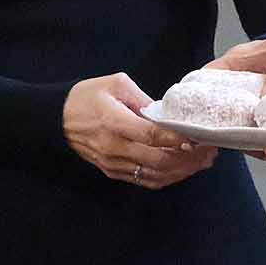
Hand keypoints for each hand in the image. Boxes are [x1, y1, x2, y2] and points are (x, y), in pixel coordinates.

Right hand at [64, 73, 217, 189]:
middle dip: (188, 158)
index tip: (198, 138)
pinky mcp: (113, 171)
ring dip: (182, 170)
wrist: (56, 119)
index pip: (152, 136)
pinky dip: (167, 177)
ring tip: (202, 161)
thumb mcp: (115, 84)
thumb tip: (167, 114)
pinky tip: (183, 170)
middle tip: (209, 149)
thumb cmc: (86, 97)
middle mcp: (115, 147)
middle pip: (158, 160)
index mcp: (115, 122)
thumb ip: (143, 99)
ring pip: (155, 174)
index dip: (177, 140)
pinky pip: (145, 180)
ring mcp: (113, 163)